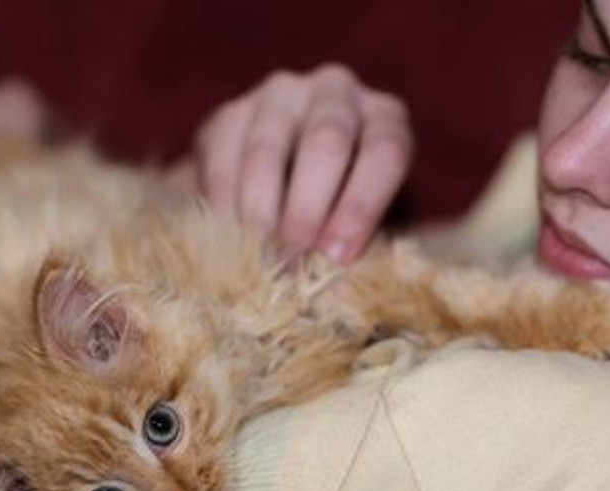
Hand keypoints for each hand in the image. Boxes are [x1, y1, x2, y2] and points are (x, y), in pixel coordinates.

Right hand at [193, 64, 413, 261]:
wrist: (286, 189)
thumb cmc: (341, 215)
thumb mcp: (364, 224)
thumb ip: (358, 241)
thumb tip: (335, 280)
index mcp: (386, 118)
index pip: (384, 152)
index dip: (362, 206)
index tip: (338, 256)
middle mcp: (337, 91)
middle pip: (326, 141)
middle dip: (307, 209)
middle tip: (292, 261)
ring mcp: (280, 95)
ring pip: (266, 151)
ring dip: (261, 214)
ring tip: (259, 262)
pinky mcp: (231, 111)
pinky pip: (223, 157)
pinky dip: (224, 206)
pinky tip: (229, 240)